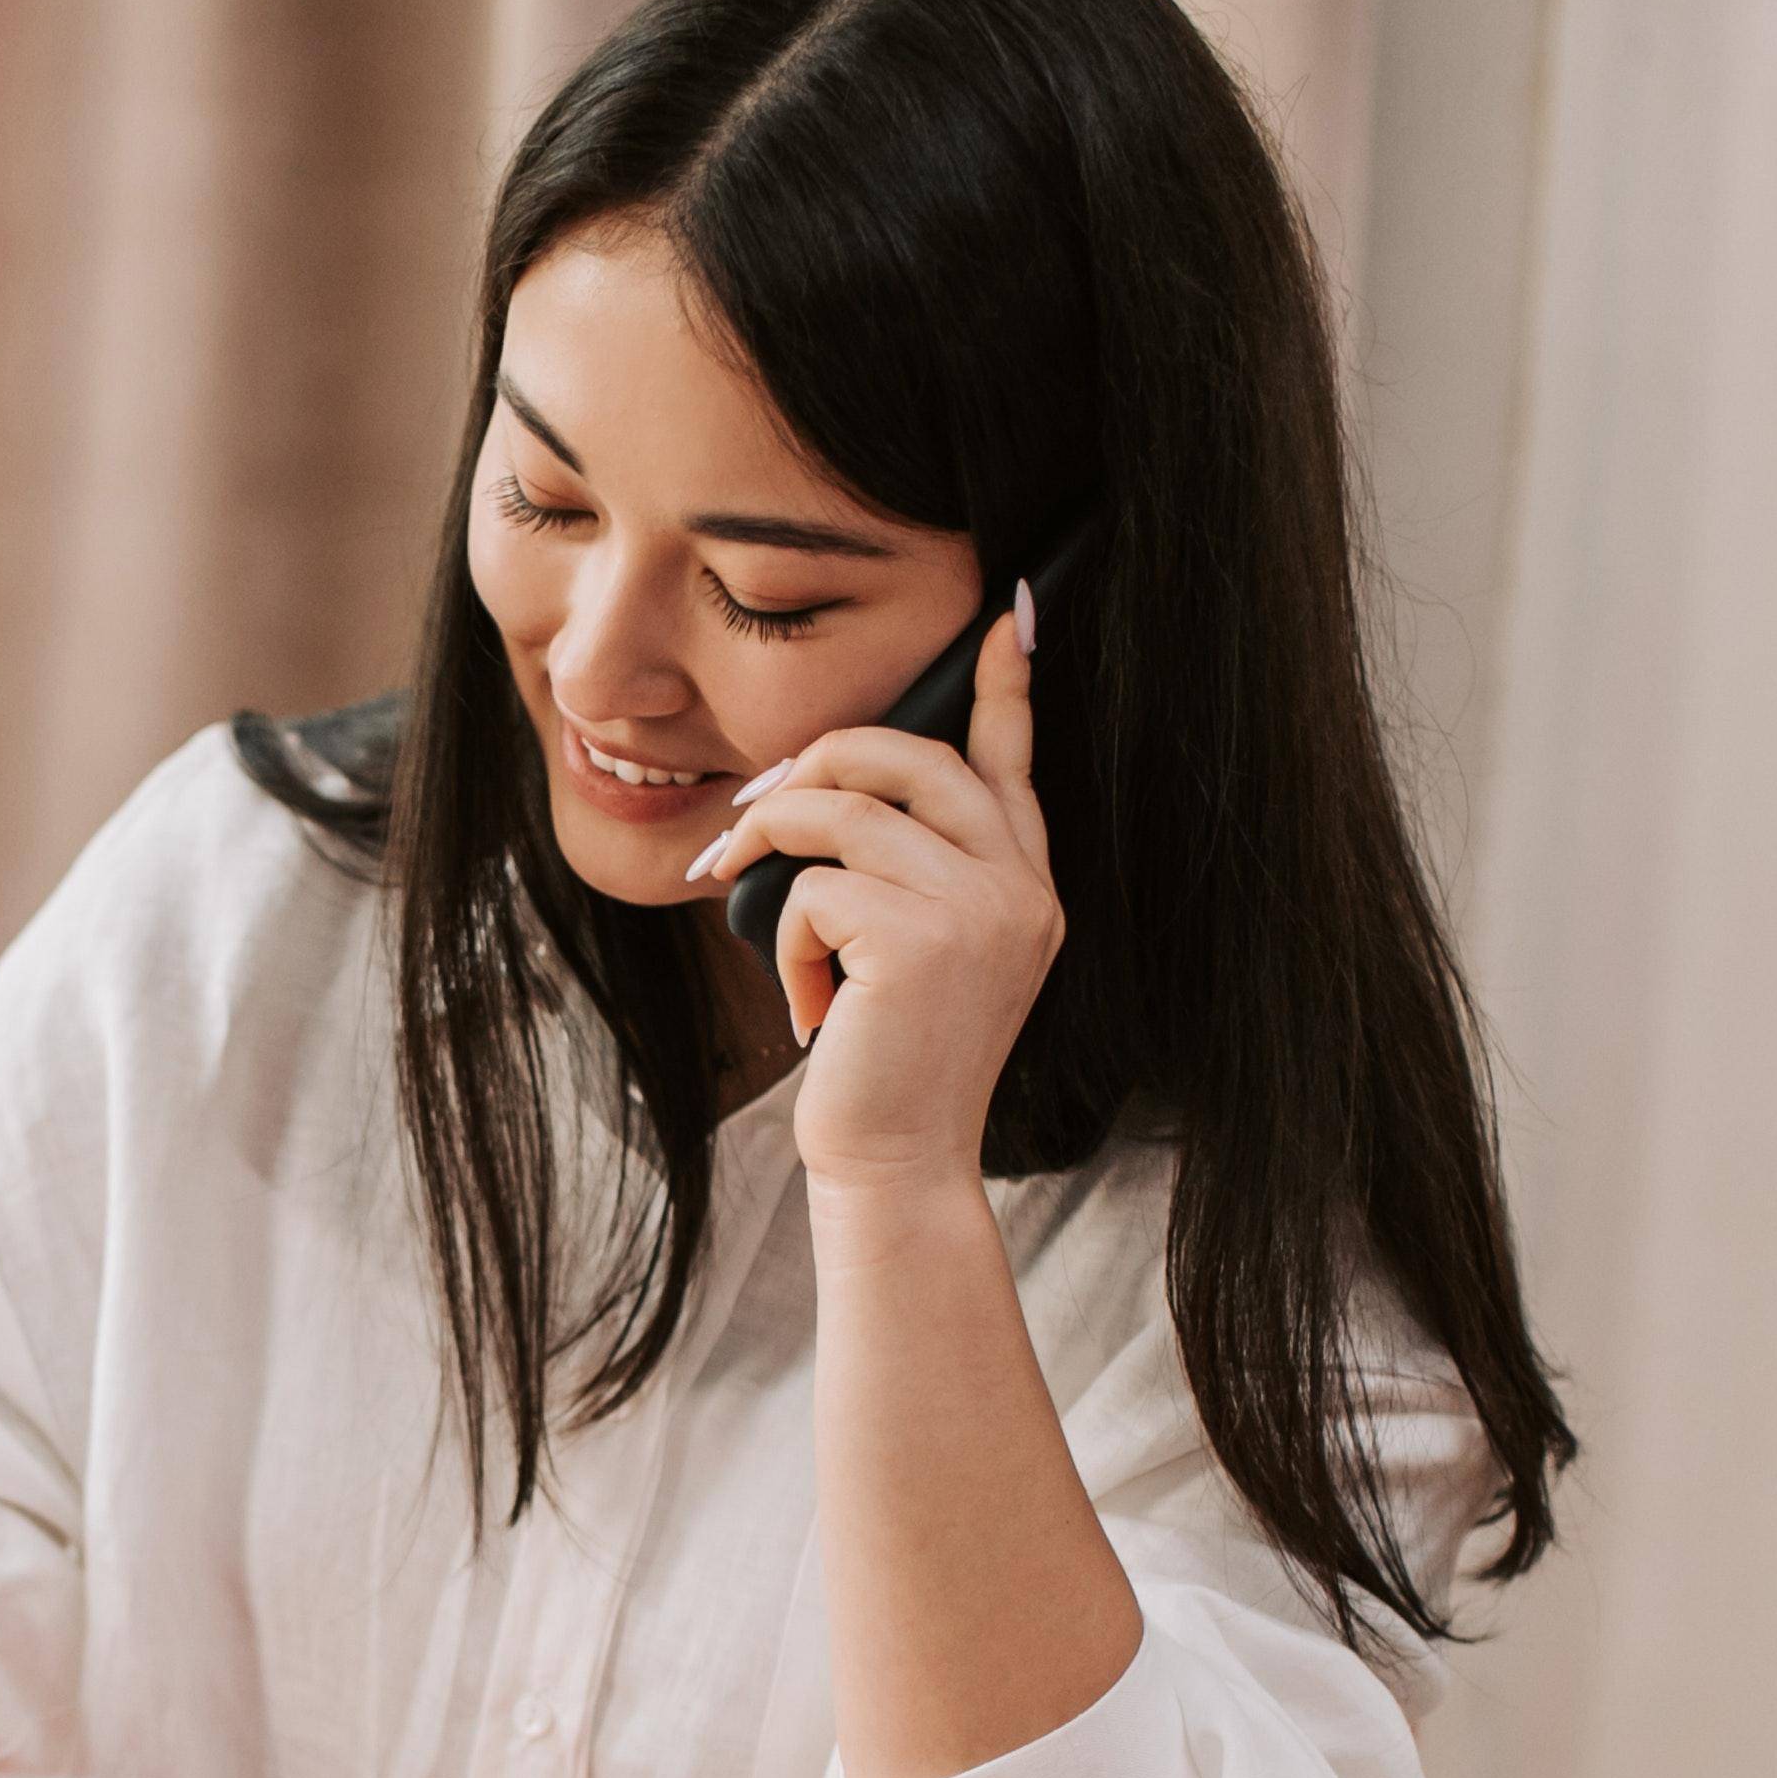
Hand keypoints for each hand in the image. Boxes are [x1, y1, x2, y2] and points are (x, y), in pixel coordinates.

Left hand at [687, 587, 1057, 1192]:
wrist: (898, 1162)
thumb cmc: (888, 1061)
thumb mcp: (913, 954)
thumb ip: (906, 871)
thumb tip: (823, 790)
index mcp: (1026, 885)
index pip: (1013, 761)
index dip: (1006, 685)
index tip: (1009, 614)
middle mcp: (1020, 887)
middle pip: (909, 755)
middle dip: (815, 763)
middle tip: (754, 814)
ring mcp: (982, 910)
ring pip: (844, 810)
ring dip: (773, 849)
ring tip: (750, 906)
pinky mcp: (922, 941)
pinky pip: (815, 886)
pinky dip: (786, 936)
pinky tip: (808, 1002)